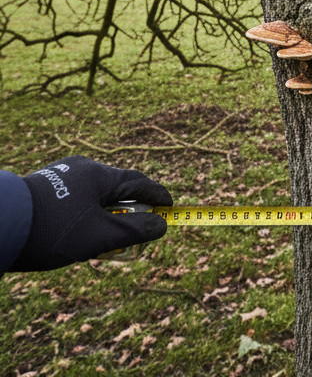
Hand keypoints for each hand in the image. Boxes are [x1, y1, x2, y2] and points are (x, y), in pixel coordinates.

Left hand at [13, 155, 172, 270]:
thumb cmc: (51, 230)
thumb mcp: (98, 236)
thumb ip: (134, 231)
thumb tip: (162, 227)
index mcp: (100, 174)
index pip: (140, 183)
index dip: (157, 197)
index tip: (170, 208)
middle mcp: (83, 168)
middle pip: (116, 188)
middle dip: (128, 210)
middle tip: (135, 230)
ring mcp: (62, 175)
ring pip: (94, 195)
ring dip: (104, 214)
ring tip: (100, 239)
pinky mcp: (45, 185)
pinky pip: (76, 197)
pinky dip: (84, 214)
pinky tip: (74, 234)